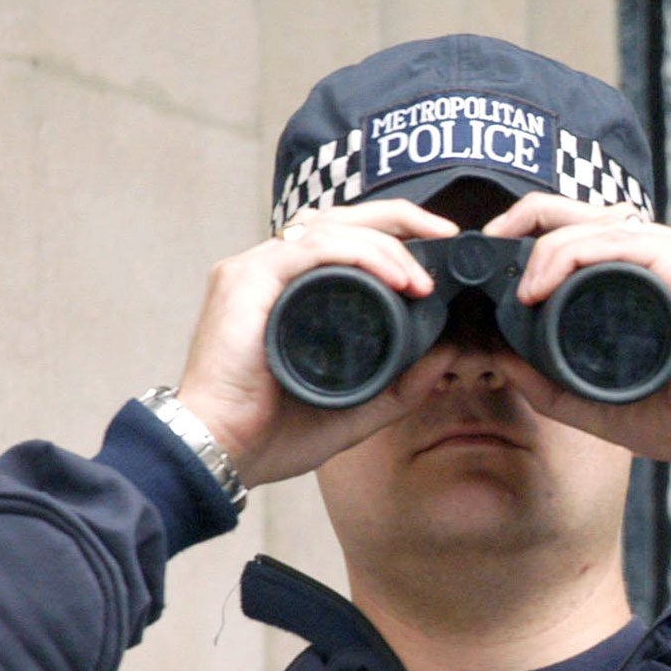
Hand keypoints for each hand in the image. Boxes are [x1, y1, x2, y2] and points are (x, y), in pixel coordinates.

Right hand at [174, 200, 458, 486]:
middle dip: (400, 219)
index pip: (344, 239)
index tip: (439, 254)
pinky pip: (313, 248)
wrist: (222, 452)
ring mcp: (254, 270)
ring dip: (385, 242)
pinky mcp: (246, 280)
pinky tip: (395, 276)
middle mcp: (269, 269)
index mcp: (288, 289)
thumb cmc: (271, 433)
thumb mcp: (356, 409)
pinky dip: (360, 254)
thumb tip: (448, 352)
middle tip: (446, 234)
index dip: (394, 236)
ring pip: (330, 226)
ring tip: (422, 276)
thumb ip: (402, 385)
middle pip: (340, 219)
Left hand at [481, 194, 670, 463]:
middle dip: (527, 222)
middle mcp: (666, 253)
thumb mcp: (594, 400)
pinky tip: (539, 289)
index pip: (587, 236)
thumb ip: (548, 381)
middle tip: (489, 245)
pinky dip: (566, 257)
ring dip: (541, 251)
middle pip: (586, 215)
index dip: (538, 242)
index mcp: (651, 276)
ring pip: (592, 226)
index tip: (497, 266)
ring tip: (518, 291)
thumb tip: (500, 357)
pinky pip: (611, 241)